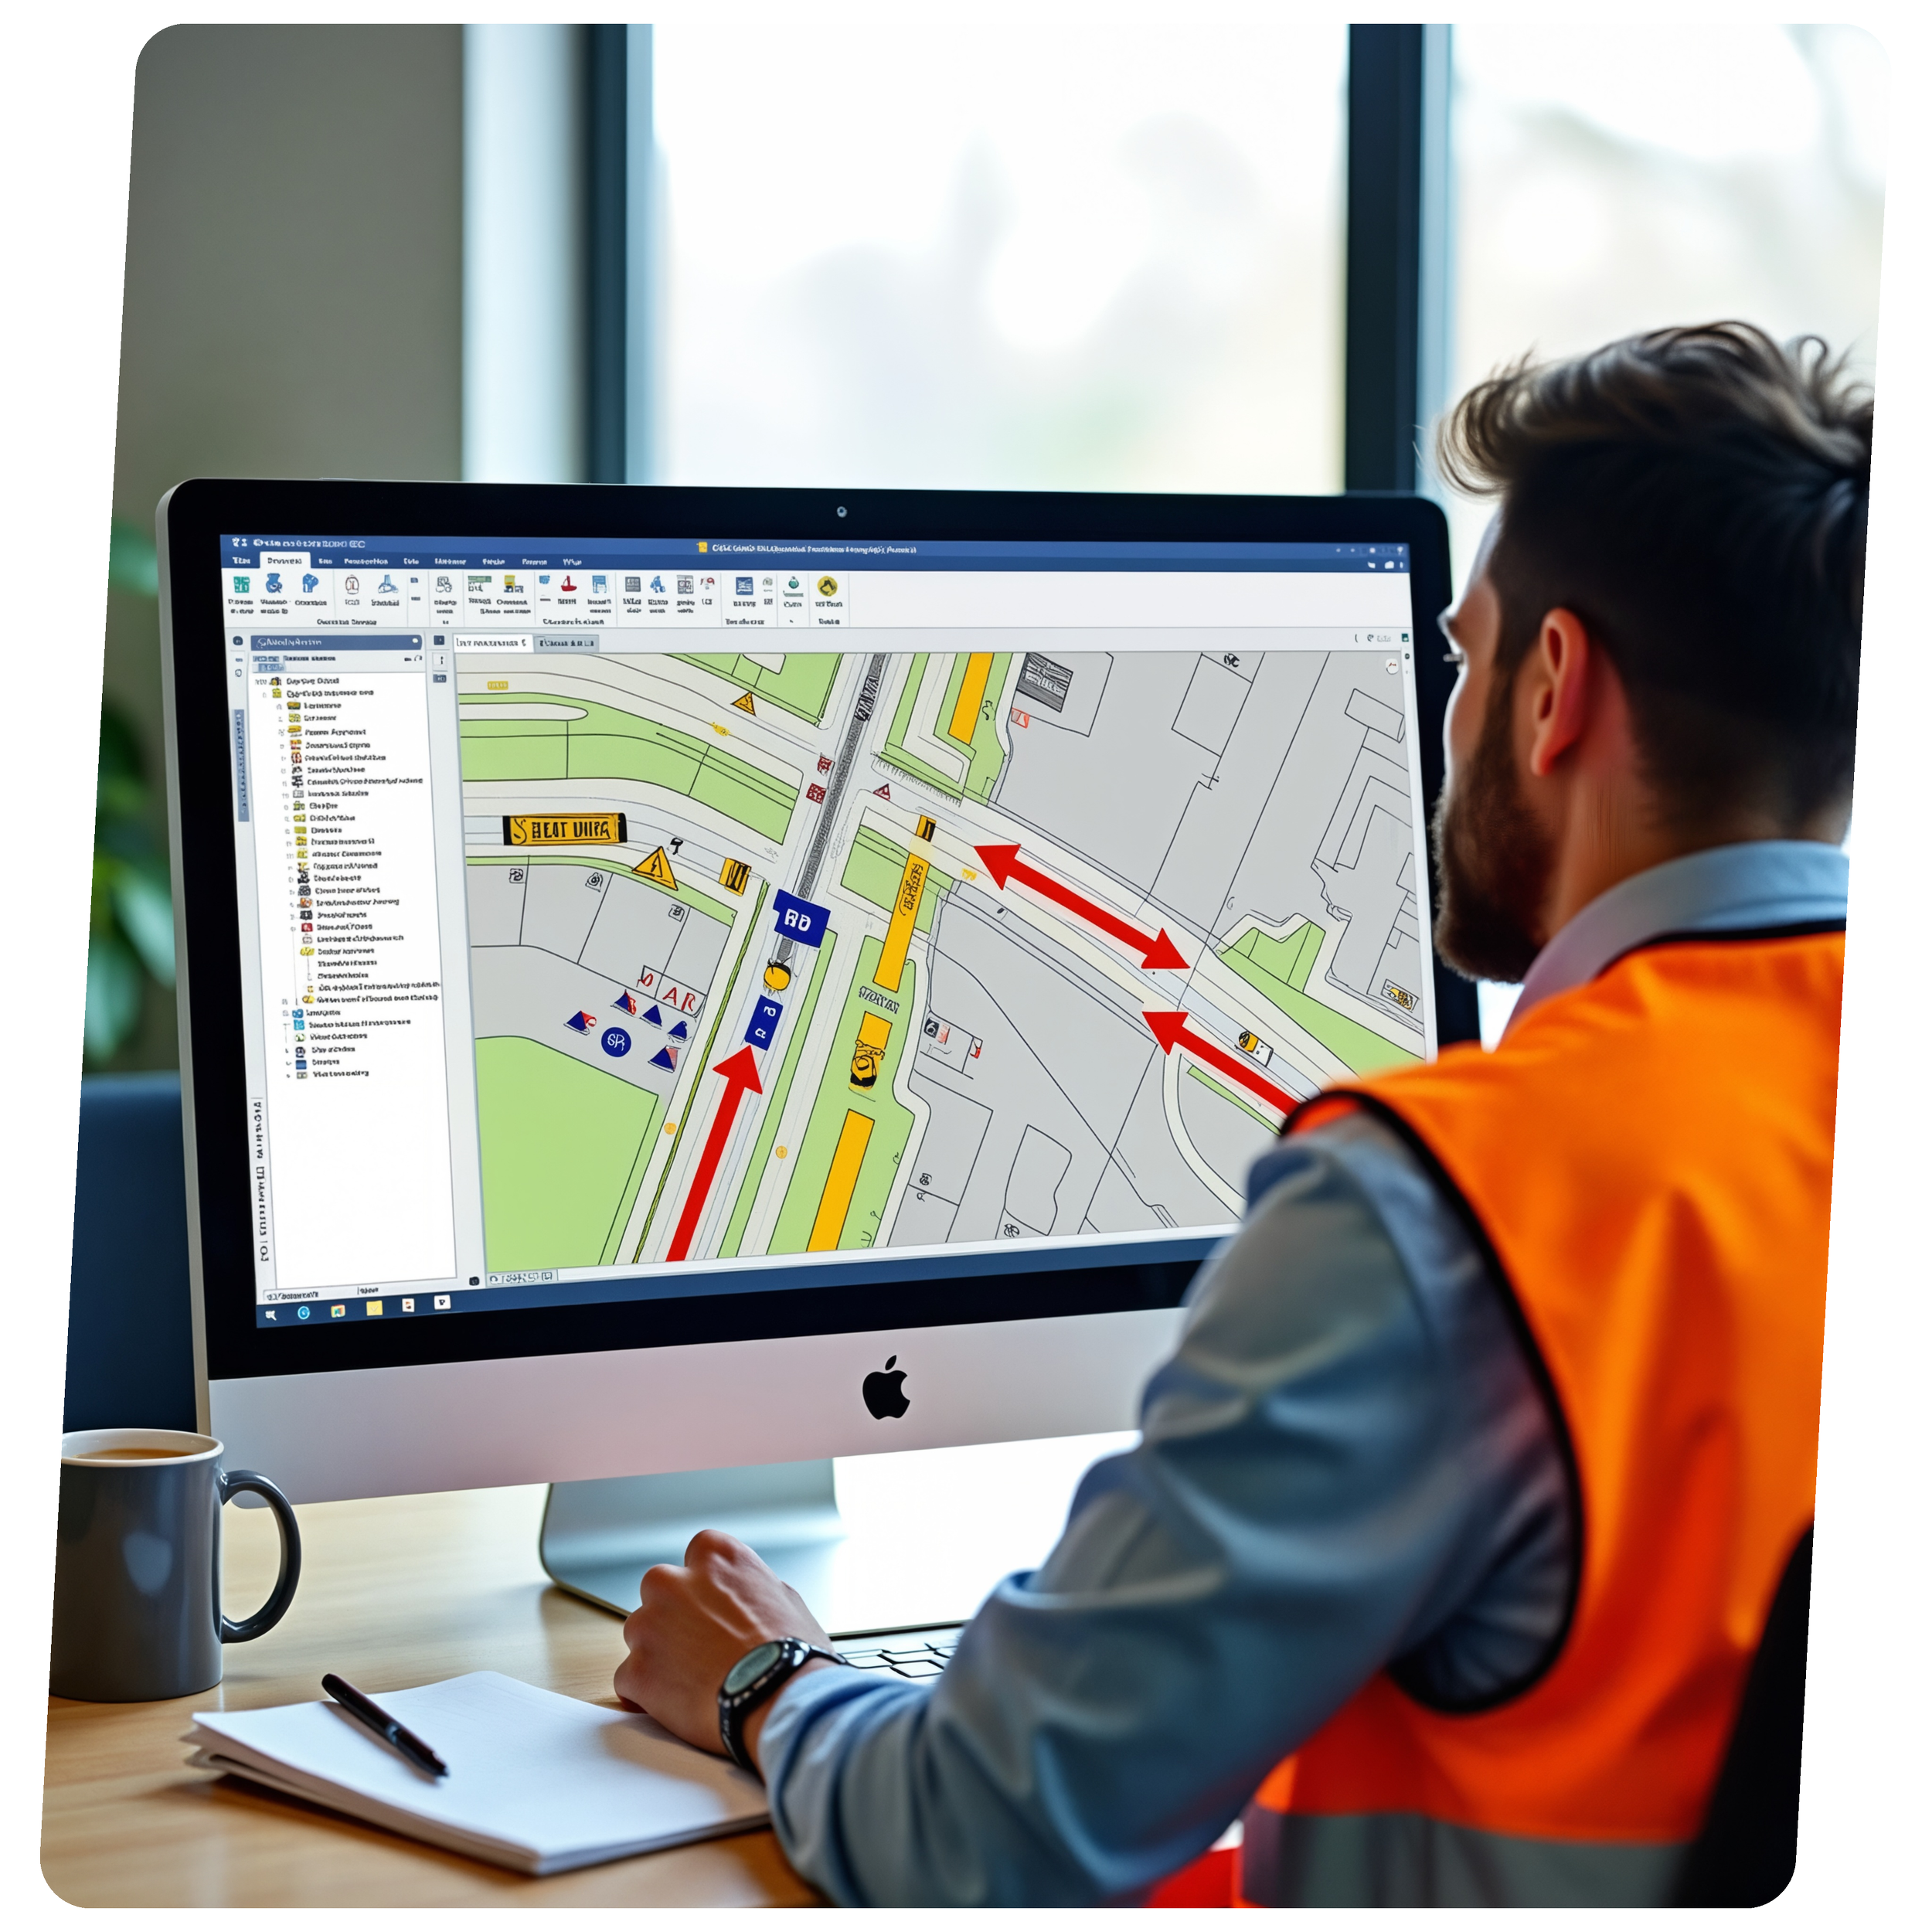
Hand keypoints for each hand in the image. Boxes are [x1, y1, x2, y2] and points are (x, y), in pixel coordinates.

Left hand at [613, 1529, 836, 1771]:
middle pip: (660, 1592)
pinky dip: (647, 1693)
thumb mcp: (784, 1598)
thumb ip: (750, 1587)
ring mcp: (649, 1627)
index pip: (697, 1556)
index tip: (713, 1607)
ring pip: (640, 1635)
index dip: (705, 1586)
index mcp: (714, 1556)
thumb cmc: (790, 1654)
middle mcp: (673, 1582)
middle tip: (701, 1646)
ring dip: (658, 1654)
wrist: (778, 1700)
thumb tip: (741, 1596)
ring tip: (694, 1681)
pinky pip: (630, 1680)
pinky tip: (676, 1704)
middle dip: (674, 1616)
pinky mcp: (636, 1671)